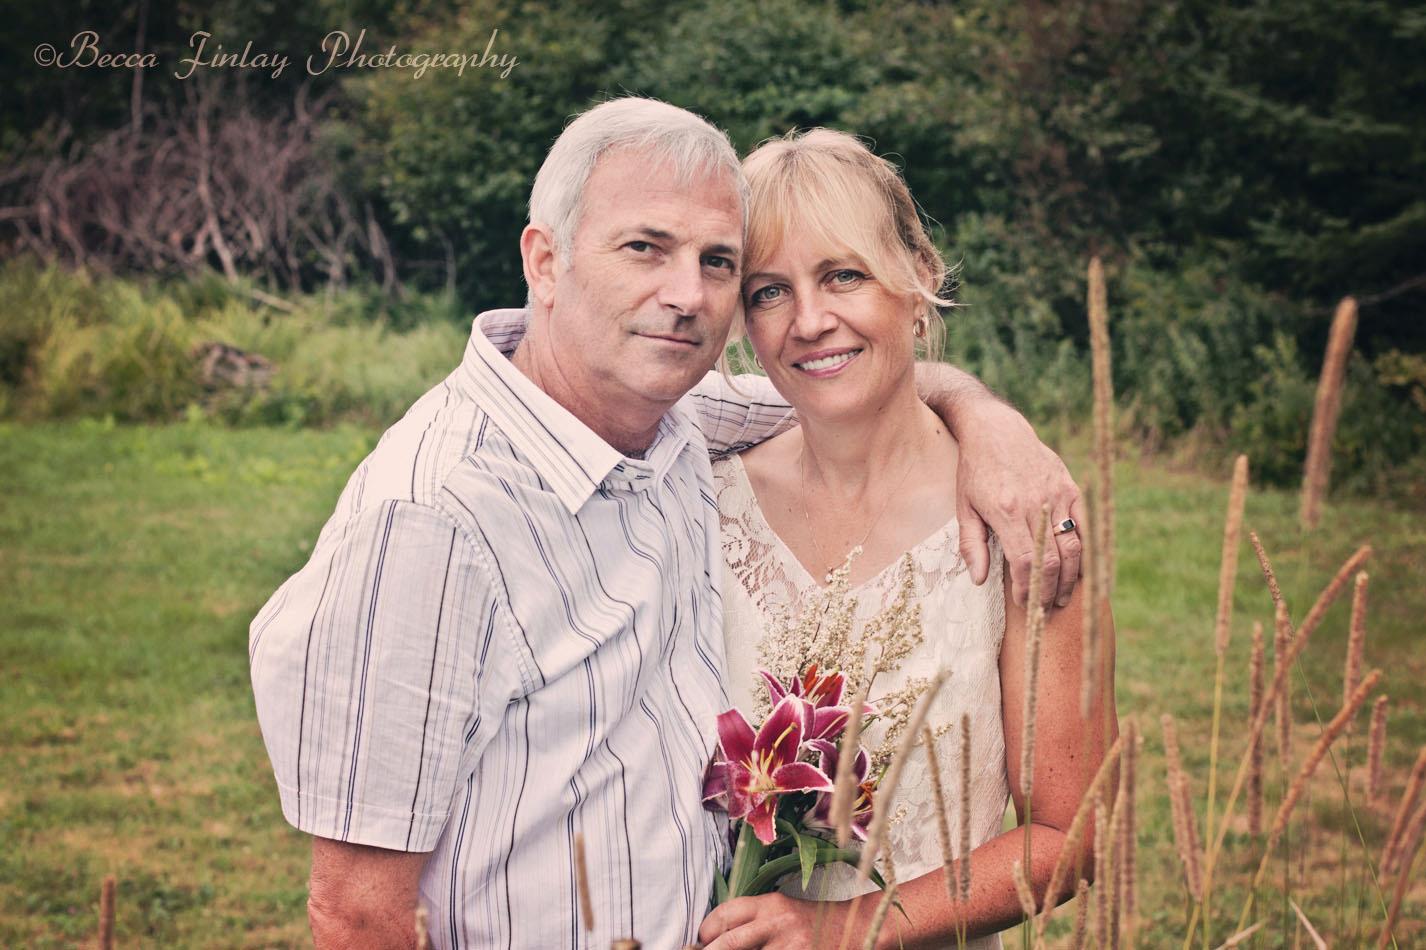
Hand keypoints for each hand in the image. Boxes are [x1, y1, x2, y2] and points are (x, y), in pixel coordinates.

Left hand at [698, 893, 848, 949]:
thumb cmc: (811, 922)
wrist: (854, 928)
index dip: (706, 930)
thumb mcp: (782, 912)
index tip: (700, 941)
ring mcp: (789, 946)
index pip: (725, 914)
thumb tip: (714, 939)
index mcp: (770, 904)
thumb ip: (752, 922)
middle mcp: (777, 923)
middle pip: (728, 943)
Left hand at [954, 402, 1082, 608]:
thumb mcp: (964, 507)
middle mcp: (1036, 504)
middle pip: (1052, 560)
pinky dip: (1086, 550)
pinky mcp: (1070, 487)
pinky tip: (1081, 570)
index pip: (1025, 562)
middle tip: (1046, 610)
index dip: (1027, 588)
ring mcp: (1057, 494)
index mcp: (1006, 511)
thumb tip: (979, 580)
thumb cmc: (975, 472)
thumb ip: (972, 545)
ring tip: (1063, 597)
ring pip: (1074, 546)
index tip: (1023, 603)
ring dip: (1071, 578)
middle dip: (1051, 590)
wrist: (996, 431)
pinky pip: (1085, 525)